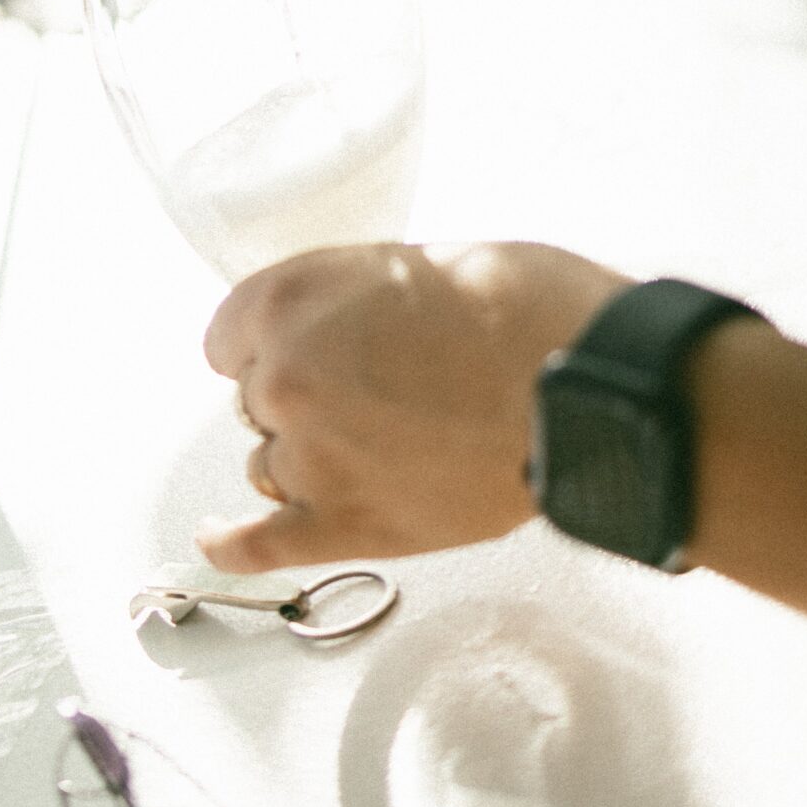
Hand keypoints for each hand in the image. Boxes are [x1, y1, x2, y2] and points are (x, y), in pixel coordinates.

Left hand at [199, 241, 626, 570]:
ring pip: (271, 463)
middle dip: (309, 392)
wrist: (590, 381)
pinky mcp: (351, 525)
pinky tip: (216, 540)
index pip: (233, 332)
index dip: (277, 338)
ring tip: (382, 443)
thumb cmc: (526, 307)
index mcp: (289, 300)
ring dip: (310, 455)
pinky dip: (235, 546)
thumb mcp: (419, 260)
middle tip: (383, 388)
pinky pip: (265, 545)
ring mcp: (313, 459)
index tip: (308, 344)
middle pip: (258, 398)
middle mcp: (284, 379)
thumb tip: (352, 328)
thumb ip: (356, 299)